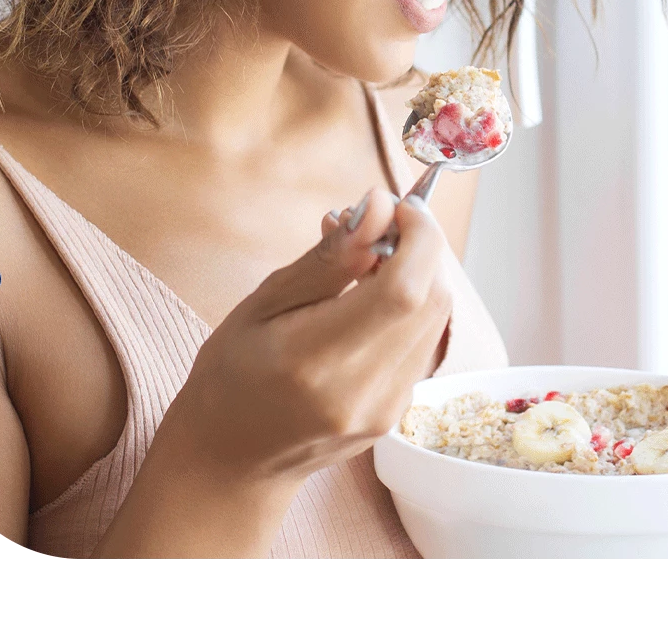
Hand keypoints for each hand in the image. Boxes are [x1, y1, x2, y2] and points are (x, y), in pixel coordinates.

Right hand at [100, 189, 452, 555]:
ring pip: (435, 320)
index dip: (417, 236)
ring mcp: (386, 410)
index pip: (403, 289)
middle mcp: (362, 391)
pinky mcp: (396, 414)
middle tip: (375, 226)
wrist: (232, 460)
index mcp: (316, 361)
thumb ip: (328, 259)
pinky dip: (409, 308)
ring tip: (365, 262)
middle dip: (418, 248)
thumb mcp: (262, 303)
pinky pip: (423, 343)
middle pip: (430, 300)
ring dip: (416, 275)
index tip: (395, 207)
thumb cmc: (232, 374)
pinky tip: (368, 302)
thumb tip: (379, 208)